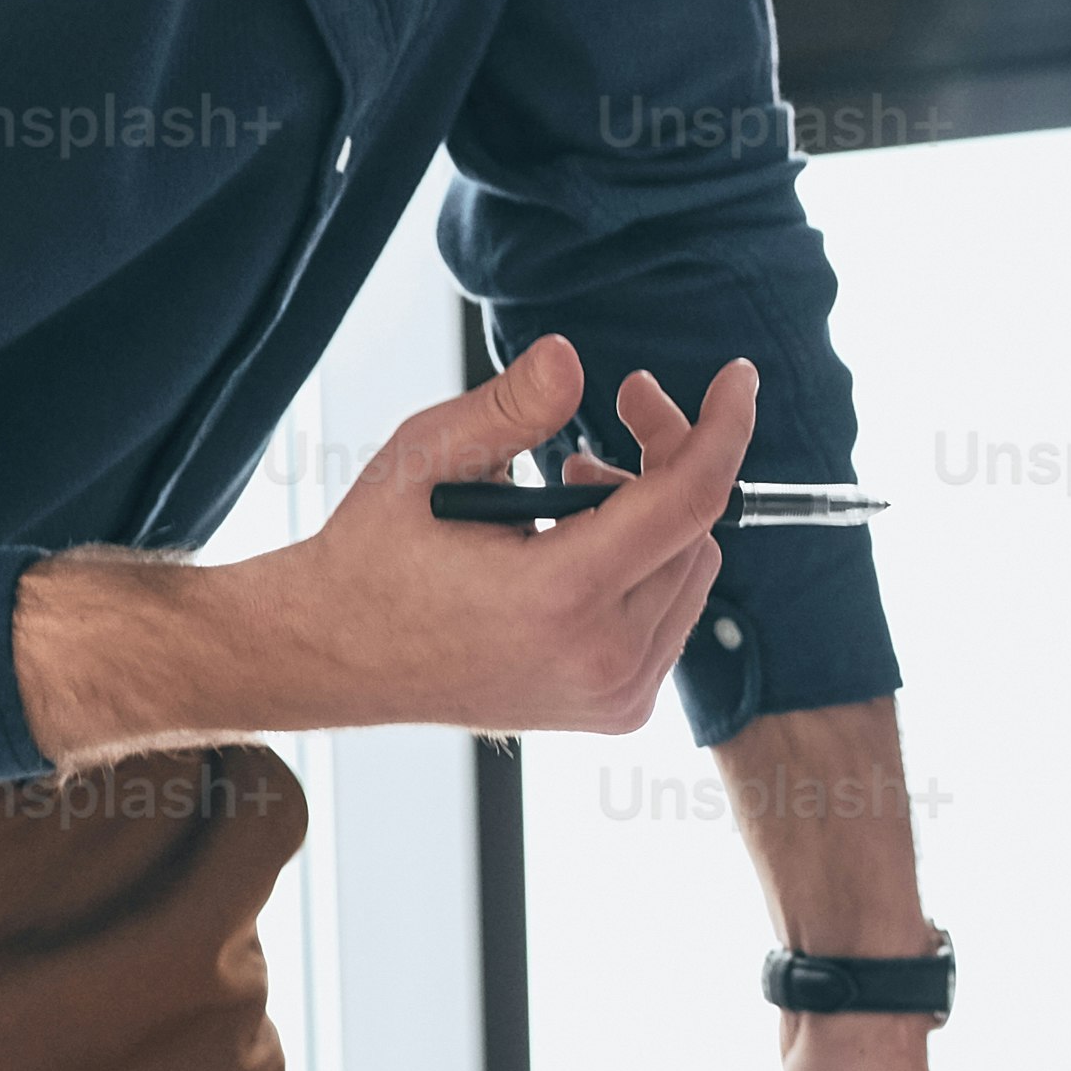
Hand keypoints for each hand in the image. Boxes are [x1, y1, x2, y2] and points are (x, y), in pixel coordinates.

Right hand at [296, 337, 764, 735]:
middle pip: (696, 529)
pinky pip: (673, 614)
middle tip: (622, 406)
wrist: (334, 655)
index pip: (686, 501)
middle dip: (668, 455)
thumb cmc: (374, 554)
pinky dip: (647, 563)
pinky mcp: (617, 711)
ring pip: (694, 571)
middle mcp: (601, 660)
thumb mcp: (425, 460)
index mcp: (558, 599)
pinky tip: (582, 540)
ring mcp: (613, 696)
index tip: (736, 377)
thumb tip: (570, 359)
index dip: (721, 428)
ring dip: (656, 511)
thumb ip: (509, 408)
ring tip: (577, 481)